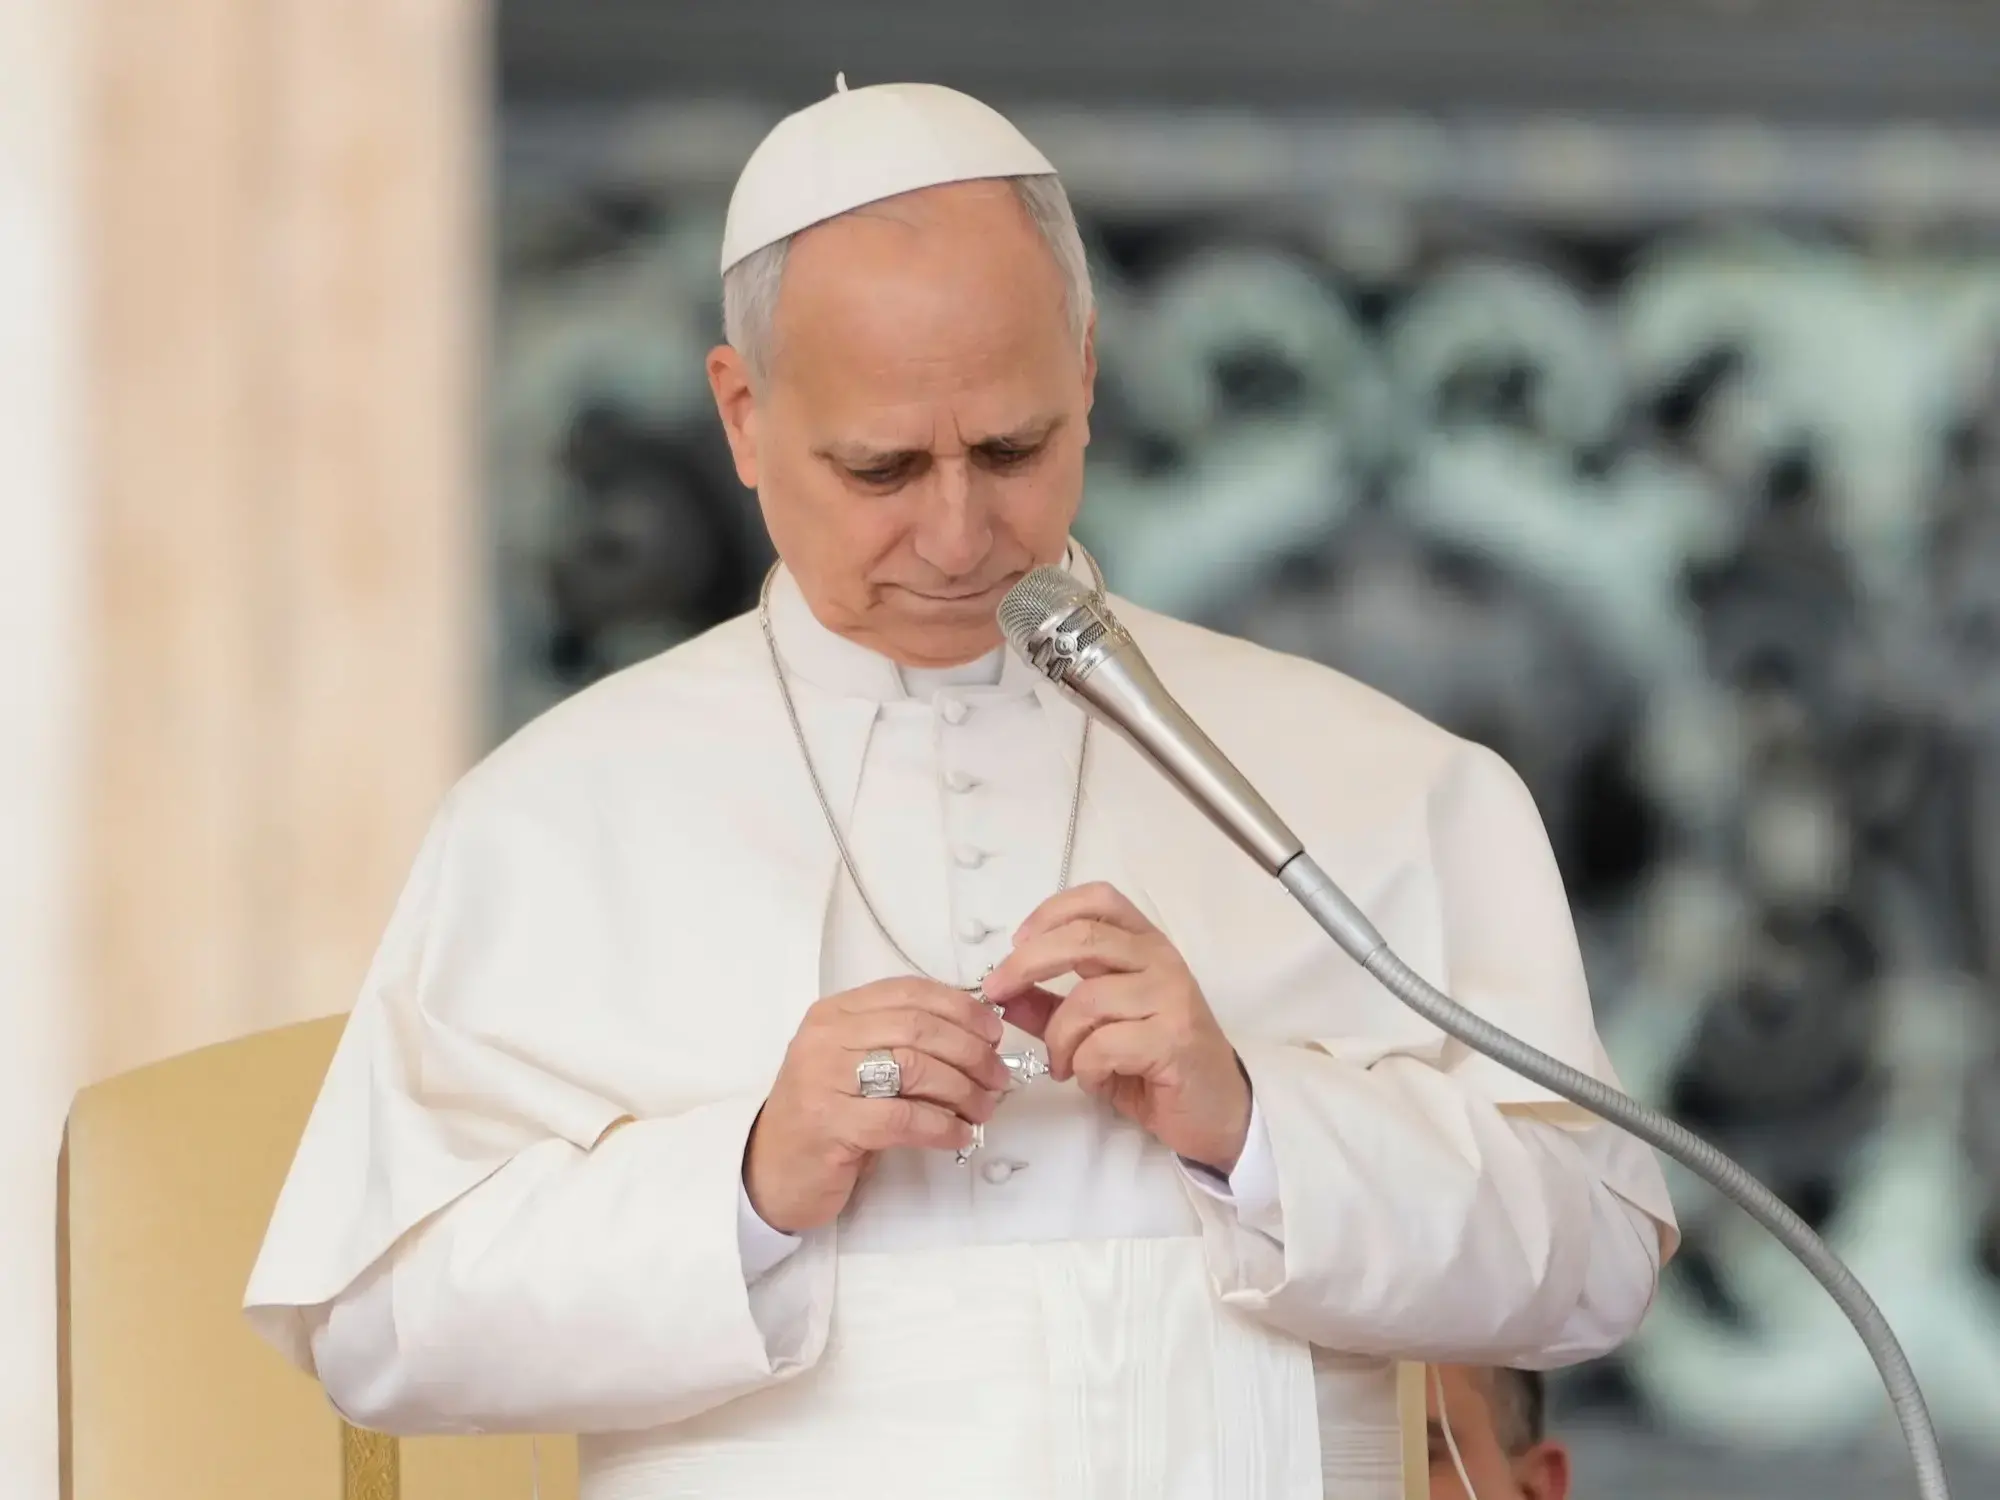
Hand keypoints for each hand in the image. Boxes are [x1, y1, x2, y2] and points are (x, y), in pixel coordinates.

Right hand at [743, 978, 1010, 1232]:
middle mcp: (826, 1038)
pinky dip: (942, 1125)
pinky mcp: (831, 1125)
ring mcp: (824, 1080)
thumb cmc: (824, 1115)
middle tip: (998, 1076)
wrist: (769, 1172)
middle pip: (919, 1028)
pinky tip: (959, 1135)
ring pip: (916, 1068)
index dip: (961, 1008)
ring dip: (963, 1089)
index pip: (908, 992)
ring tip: (983, 1108)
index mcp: (834, 1013)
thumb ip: (898, 1042)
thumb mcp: (854, 1064)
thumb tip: (975, 1037)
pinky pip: (904, 1118)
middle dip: (971, 1051)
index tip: (993, 1032)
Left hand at [980, 882, 1251, 1173]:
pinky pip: (1104, 1044)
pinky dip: (1085, 1066)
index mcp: (1144, 946)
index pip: (1098, 899)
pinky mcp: (1174, 1039)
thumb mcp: (1095, 1031)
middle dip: (1026, 963)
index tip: (1017, 943)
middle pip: (1083, 937)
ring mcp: (1172, 998)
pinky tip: (1094, 1080)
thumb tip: (1002, 992)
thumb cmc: (1154, 1065)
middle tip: (997, 992)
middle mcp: (1161, 961)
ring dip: (1059, 1039)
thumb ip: (1050, 1007)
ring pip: (1087, 999)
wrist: (1215, 1111)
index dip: (1050, 912)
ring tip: (1061, 1065)